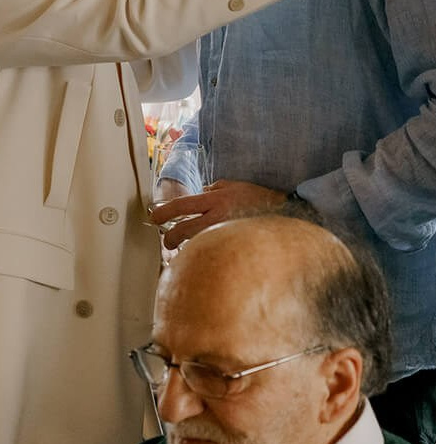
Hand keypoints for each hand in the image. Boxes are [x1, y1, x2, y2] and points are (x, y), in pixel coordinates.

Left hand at [149, 179, 287, 249]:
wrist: (290, 217)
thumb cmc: (262, 201)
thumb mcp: (236, 186)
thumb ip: (214, 189)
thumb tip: (199, 195)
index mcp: (217, 201)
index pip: (182, 206)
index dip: (164, 211)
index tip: (154, 217)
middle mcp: (219, 218)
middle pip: (184, 231)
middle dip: (170, 238)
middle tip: (167, 241)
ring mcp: (227, 236)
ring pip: (197, 244)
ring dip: (190, 247)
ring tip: (188, 249)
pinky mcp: (235, 249)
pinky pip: (214, 253)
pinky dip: (208, 253)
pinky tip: (209, 256)